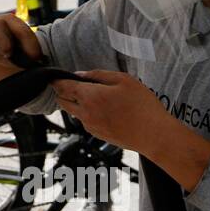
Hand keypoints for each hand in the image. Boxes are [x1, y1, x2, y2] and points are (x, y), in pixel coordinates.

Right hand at [0, 13, 41, 84]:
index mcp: (12, 24)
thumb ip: (33, 57)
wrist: (4, 57)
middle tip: (8, 55)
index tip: (34, 58)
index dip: (28, 42)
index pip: (20, 28)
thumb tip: (38, 62)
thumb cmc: (18, 54)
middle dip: (3, 40)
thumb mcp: (29, 56)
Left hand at [52, 70, 209, 190]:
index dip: (56, 80)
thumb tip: (79, 75)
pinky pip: (85, 121)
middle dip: (62, 91)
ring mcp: (90, 126)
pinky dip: (86, 113)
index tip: (54, 75)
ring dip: (75, 103)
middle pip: (62, 101)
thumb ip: (98, 75)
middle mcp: (85, 113)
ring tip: (92, 95)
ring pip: (73, 112)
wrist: (154, 135)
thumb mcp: (123, 80)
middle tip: (72, 83)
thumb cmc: (142, 105)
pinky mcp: (98, 135)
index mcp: (89, 97)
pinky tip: (104, 109)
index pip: (62, 87)